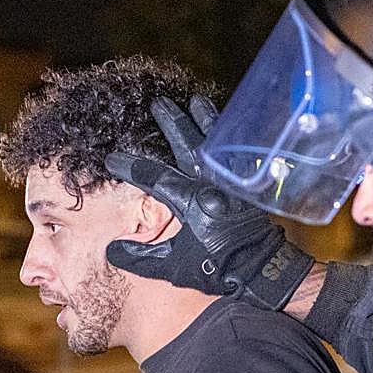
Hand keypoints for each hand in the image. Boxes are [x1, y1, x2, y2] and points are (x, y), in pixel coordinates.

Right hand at [105, 96, 313, 310]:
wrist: (262, 272)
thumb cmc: (218, 270)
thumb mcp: (174, 267)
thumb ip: (141, 257)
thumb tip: (111, 249)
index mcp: (193, 204)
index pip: (155, 177)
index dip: (131, 166)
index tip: (111, 158)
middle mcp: (214, 187)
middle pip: (189, 147)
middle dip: (172, 123)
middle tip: (158, 103)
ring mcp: (233, 184)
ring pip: (217, 146)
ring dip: (205, 121)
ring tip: (195, 101)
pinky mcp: (248, 187)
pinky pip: (237, 155)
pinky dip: (230, 140)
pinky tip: (225, 127)